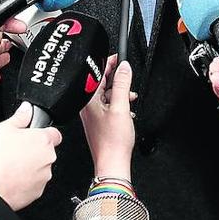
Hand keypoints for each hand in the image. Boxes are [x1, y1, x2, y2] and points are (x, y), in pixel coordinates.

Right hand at [0, 102, 61, 210]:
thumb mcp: (4, 129)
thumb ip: (20, 117)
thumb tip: (26, 109)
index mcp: (43, 140)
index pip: (54, 133)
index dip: (43, 133)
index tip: (33, 136)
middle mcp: (48, 158)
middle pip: (46, 151)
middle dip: (34, 151)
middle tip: (16, 151)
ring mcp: (44, 175)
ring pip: (41, 167)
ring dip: (31, 166)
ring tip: (11, 165)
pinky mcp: (38, 191)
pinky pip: (35, 182)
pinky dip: (27, 180)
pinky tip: (12, 177)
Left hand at [80, 56, 135, 180]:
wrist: (112, 162)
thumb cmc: (113, 142)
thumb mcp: (121, 108)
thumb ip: (123, 85)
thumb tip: (124, 68)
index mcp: (88, 100)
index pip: (97, 74)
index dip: (109, 63)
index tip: (119, 57)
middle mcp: (88, 106)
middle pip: (102, 83)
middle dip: (117, 78)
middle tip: (128, 73)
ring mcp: (93, 114)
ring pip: (107, 94)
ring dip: (120, 92)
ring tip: (130, 95)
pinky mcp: (99, 121)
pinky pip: (108, 105)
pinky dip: (119, 103)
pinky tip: (127, 108)